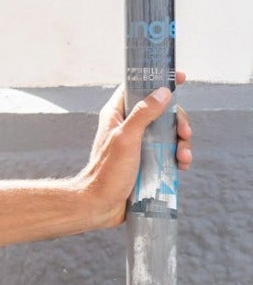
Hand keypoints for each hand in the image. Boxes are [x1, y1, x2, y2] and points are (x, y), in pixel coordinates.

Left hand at [77, 69, 192, 227]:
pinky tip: (183, 164)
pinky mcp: (147, 161)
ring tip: (183, 156)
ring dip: (182, 141)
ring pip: (169, 132)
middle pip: (162, 111)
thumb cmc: (107, 172)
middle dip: (178, 120)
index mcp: (117, 115)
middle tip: (184, 132)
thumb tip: (164, 92)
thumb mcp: (126, 138)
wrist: (99, 206)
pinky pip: (169, 152)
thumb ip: (144, 114)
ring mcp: (139, 144)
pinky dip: (179, 156)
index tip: (179, 78)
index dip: (158, 80)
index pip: (138, 87)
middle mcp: (129, 126)